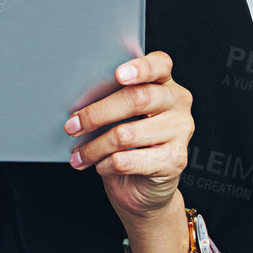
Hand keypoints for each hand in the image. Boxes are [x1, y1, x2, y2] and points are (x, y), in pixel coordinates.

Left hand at [63, 51, 193, 240]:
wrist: (144, 187)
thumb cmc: (128, 145)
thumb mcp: (119, 118)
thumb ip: (110, 101)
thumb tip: (77, 103)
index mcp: (164, 83)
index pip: (159, 65)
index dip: (140, 67)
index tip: (117, 74)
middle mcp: (177, 103)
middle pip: (137, 99)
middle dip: (97, 113)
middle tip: (72, 126)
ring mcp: (180, 131)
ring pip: (126, 134)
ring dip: (94, 147)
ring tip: (79, 155)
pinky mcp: (174, 160)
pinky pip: (127, 160)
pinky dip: (105, 164)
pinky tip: (99, 166)